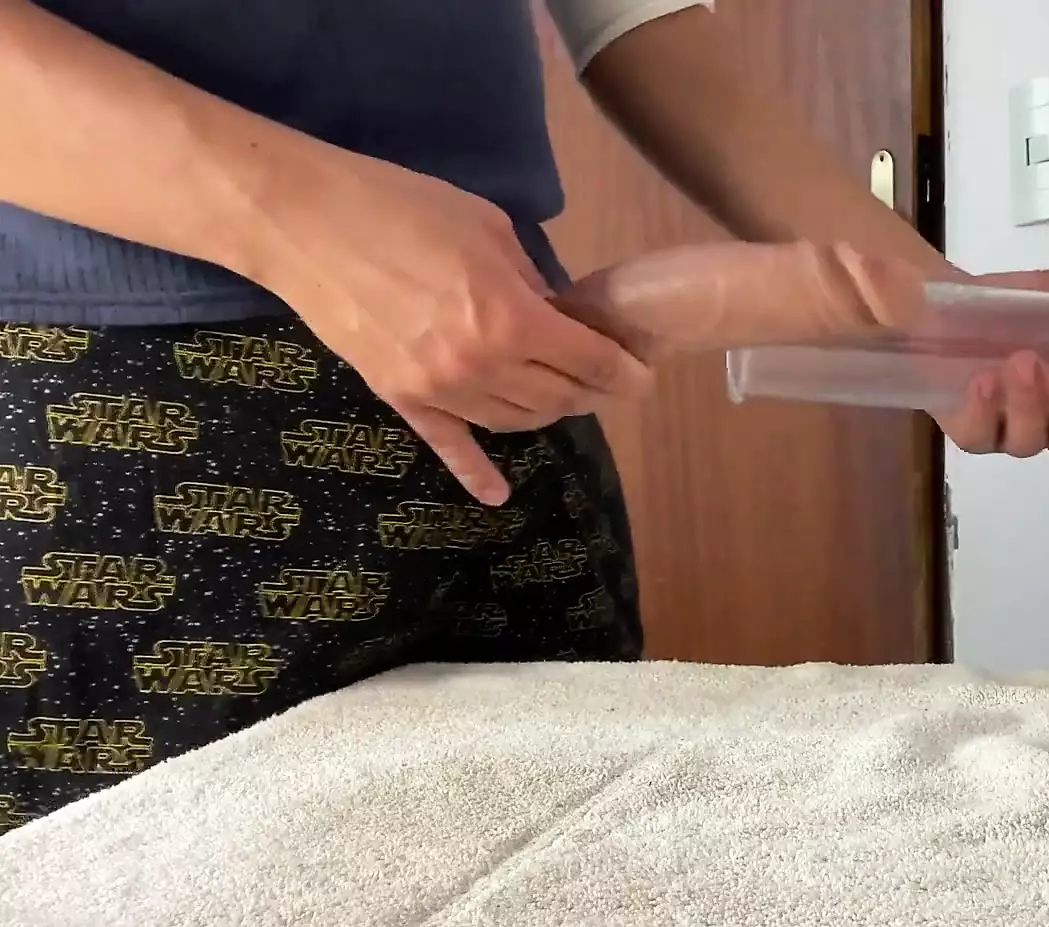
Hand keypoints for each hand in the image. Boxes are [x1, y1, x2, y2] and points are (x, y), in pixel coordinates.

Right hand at [259, 152, 649, 504]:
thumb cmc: (402, 208)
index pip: (591, 363)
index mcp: (513, 321)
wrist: (306, 224)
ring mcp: (439, 390)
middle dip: (591, 390)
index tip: (643, 376)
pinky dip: (475, 473)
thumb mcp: (489, 229)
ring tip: (561, 396)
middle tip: (602, 377)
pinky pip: (447, 446)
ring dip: (547, 413)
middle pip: (558, 398)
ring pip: (515, 422)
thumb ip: (531, 279)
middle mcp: (482, 367)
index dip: (625, 373)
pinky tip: (496, 495)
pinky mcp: (401, 397)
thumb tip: (555, 312)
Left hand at [932, 261, 1048, 461]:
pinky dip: (987, 410)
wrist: (935, 304)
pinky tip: (984, 380)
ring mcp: (1008, 430)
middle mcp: (1048, 419)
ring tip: (1019, 361)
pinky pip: (982, 438)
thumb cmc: (1000, 305)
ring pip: (1031, 443)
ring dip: (1030, 403)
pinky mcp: (969, 432)